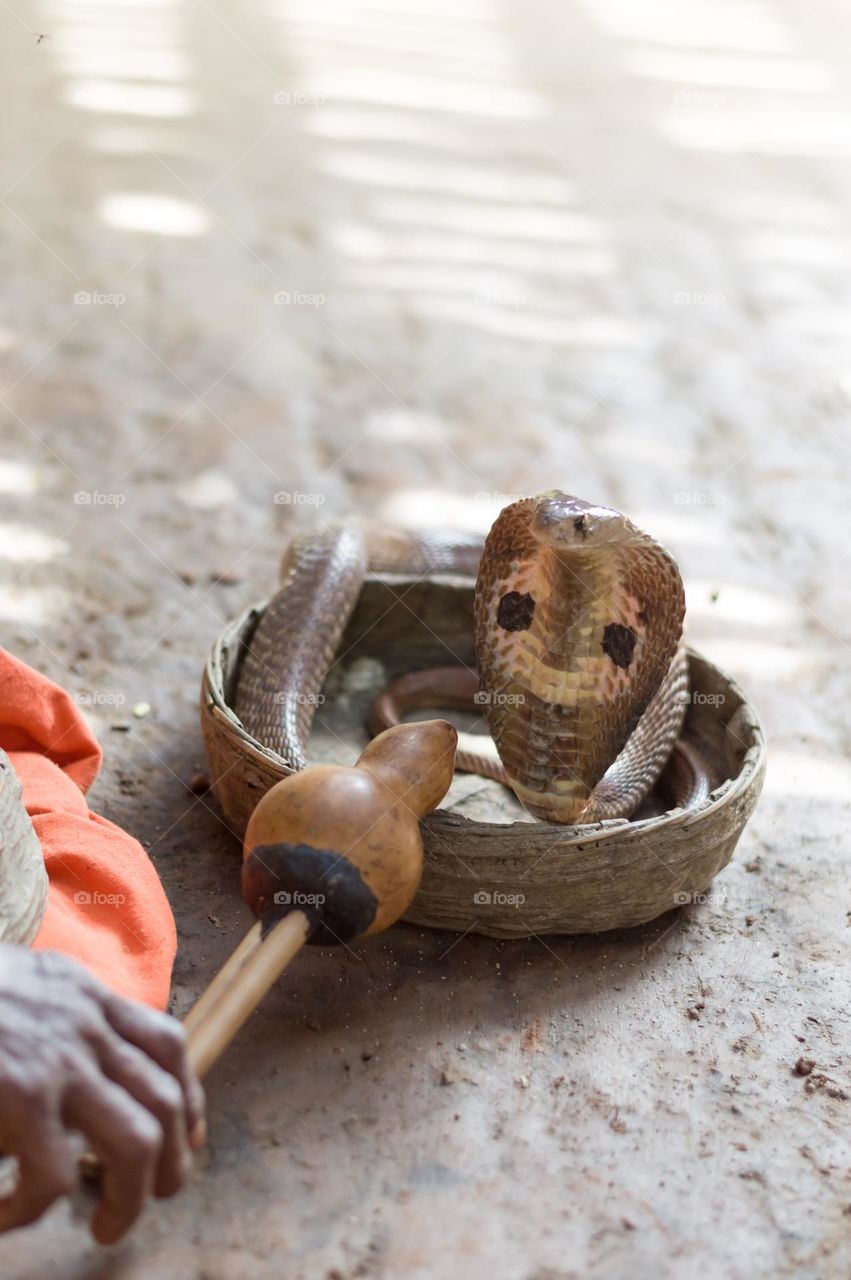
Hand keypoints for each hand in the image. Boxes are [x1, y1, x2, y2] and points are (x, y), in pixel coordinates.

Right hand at [0, 945, 204, 1242]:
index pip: (167, 1043)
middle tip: (155, 1197)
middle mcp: (84, 1025)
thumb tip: (82, 1074)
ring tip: (106, 1227)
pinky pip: (53, 1178)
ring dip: (129, 1198)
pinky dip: (33, 1210)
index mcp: (85, 996)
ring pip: (134, 1143)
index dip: (187, 1097)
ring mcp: (57, 1061)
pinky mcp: (21, 1095)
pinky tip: (7, 1216)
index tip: (186, 1137)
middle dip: (170, 1162)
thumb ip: (56, 1016)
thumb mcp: (21, 984)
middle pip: (165, 1100)